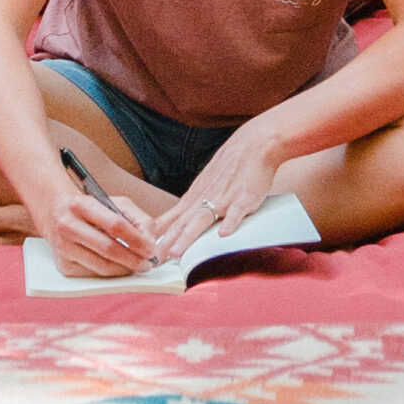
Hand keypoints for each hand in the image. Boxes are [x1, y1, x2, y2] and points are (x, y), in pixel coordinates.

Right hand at [44, 185, 159, 279]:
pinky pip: (94, 275)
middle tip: (148, 264)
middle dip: (133, 259)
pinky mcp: (64, 266)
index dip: (136, 239)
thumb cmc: (89, 208)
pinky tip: (119, 268)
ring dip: (125, 270)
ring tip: (138, 267)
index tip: (151, 249)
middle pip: (109, 249)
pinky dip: (111, 274)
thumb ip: (136, 218)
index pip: (115, 224)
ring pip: (102, 267)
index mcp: (82, 205)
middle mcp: (69, 226)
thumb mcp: (113, 202)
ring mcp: (64, 248)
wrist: (54, 212)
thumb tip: (150, 242)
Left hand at [153, 126, 283, 262]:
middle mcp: (205, 197)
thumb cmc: (231, 165)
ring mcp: (224, 198)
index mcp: (196, 196)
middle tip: (154, 259)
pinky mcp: (244, 196)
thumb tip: (183, 220)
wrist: (254, 144)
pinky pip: (236, 211)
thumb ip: (196, 202)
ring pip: (202, 219)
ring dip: (188, 236)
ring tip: (177, 251)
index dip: (160, 235)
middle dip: (167, 242)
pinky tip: (224, 234)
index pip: (173, 219)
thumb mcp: (207, 182)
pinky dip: (230, 223)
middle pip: (182, 223)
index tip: (148, 251)